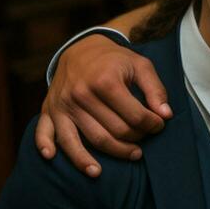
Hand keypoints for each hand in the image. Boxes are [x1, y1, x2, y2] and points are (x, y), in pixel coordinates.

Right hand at [34, 35, 172, 175]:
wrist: (81, 49)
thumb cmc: (116, 60)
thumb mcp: (141, 66)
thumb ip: (155, 90)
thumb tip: (166, 115)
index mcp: (105, 82)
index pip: (135, 117)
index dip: (153, 125)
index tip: (159, 125)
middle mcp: (80, 95)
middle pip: (113, 132)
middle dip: (135, 140)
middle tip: (144, 140)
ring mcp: (62, 105)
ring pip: (84, 141)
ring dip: (106, 156)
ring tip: (125, 159)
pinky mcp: (48, 111)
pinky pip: (43, 133)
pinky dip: (45, 146)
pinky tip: (52, 159)